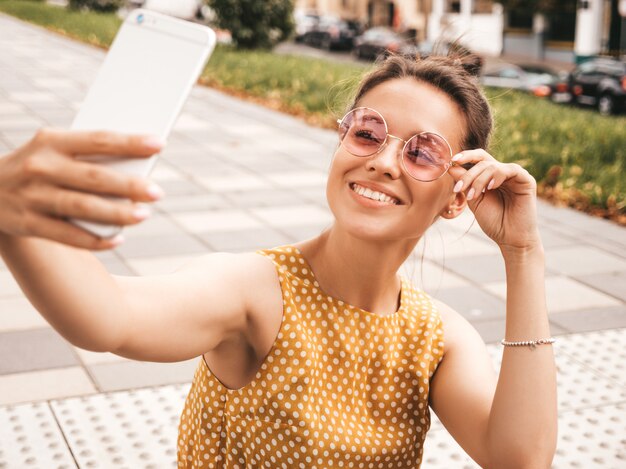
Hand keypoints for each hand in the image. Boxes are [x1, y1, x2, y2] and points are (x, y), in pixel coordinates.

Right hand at [0, 128, 164, 249]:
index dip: (129, 143)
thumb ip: (89, 157)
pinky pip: (67, 236)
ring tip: (143, 215)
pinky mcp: (28, 223)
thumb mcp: (54, 150)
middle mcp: (39, 167)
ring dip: (116, 213)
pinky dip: (95, 240)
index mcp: (50, 142)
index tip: (159, 144)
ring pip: (82, 207)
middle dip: (129, 185)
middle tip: (157, 192)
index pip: (97, 140)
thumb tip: (136, 169)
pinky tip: (118, 239)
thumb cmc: (40, 167)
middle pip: (93, 177)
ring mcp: (32, 197)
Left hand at [448, 149, 541, 251]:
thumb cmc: (493, 221)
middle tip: (458, 188)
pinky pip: (510, 170)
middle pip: (483, 161)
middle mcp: (503, 173)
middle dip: (468, 174)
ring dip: (479, 180)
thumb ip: (465, 183)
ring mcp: (515, 176)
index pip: (478, 159)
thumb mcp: (474, 200)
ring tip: (473, 196)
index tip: (452, 161)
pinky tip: (490, 187)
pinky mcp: (526, 180)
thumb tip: (451, 166)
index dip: (466, 156)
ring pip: (493, 166)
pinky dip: (497, 176)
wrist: (510, 238)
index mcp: (491, 176)